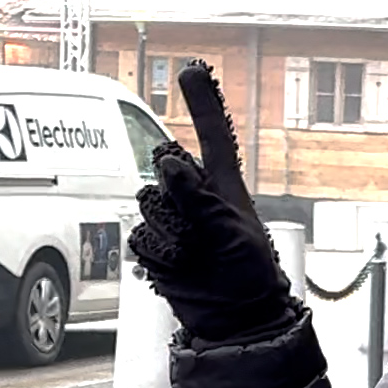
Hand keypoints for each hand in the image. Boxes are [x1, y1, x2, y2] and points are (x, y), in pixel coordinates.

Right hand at [128, 62, 295, 342]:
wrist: (235, 317)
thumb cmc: (248, 273)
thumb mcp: (234, 232)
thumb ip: (201, 197)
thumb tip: (171, 165)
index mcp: (223, 184)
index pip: (212, 136)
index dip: (202, 102)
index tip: (190, 70)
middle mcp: (193, 195)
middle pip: (164, 169)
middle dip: (176, 196)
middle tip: (201, 231)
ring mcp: (171, 219)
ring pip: (148, 204)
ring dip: (171, 232)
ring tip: (196, 255)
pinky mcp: (153, 244)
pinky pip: (140, 235)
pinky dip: (159, 253)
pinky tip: (179, 267)